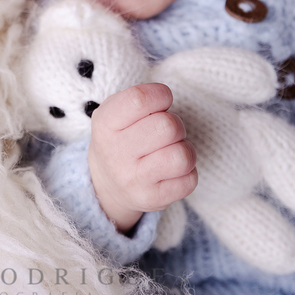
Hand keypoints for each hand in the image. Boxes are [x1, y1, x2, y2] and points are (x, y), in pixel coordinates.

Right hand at [86, 83, 197, 233]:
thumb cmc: (120, 138)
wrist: (107, 185)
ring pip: (182, 156)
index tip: (162, 101)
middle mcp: (116, 153)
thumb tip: (166, 99)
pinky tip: (173, 171)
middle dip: (175, 124)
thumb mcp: (115, 112)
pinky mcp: (152, 199)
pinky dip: (188, 172)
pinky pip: (190, 180)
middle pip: (168, 126)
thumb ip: (139, 100)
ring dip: (185, 149)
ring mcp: (134, 180)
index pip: (139, 99)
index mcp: (105, 125)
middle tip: (167, 132)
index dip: (161, 95)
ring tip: (173, 151)